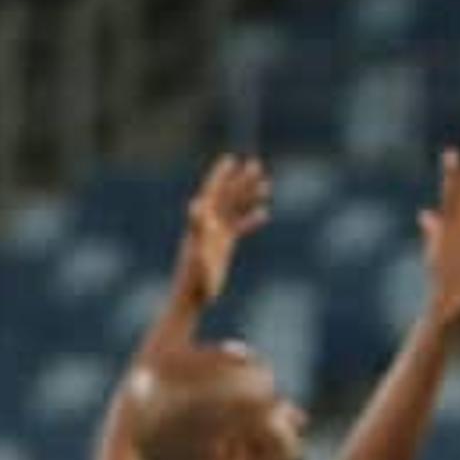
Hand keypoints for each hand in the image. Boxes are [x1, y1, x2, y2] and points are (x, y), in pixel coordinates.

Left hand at [176, 154, 270, 308]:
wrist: (193, 299)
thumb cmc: (194, 278)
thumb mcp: (196, 251)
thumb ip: (197, 228)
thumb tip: (196, 204)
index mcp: (200, 224)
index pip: (210, 193)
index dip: (219, 176)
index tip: (229, 159)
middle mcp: (207, 227)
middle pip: (226, 198)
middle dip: (240, 181)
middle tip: (256, 163)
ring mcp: (216, 236)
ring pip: (235, 210)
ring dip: (248, 197)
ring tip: (266, 183)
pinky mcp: (223, 246)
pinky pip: (238, 228)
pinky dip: (250, 220)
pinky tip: (265, 212)